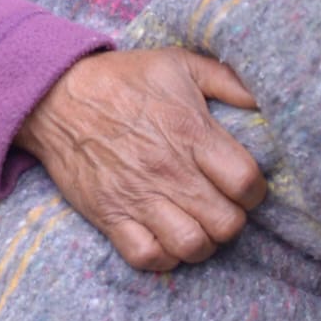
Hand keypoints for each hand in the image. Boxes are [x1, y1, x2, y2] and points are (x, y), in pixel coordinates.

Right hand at [15, 48, 266, 271]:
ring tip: (199, 224)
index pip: (246, 183)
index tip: (246, 186)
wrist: (58, 96)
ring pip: (192, 247)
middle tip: (223, 206)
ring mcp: (139, 198)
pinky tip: (168, 238)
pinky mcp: (110, 217)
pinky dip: (165, 257)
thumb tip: (263, 100)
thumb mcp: (180, 63)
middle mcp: (169, 170)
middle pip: (226, 224)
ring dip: (204, 242)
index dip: (256, 191)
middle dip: (233, 219)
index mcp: (192, 132)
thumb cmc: (125, 78)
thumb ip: (228, 80)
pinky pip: (148, 258)